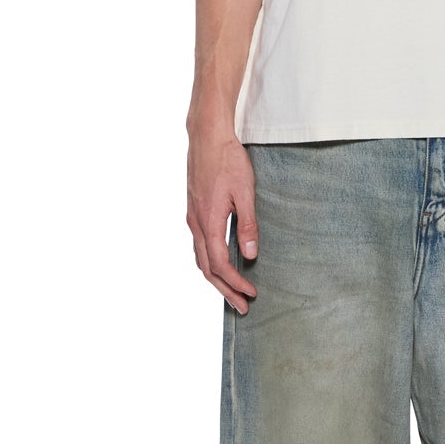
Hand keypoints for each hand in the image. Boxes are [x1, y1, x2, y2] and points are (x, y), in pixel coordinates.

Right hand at [187, 126, 259, 312]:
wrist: (206, 136)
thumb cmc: (227, 161)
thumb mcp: (245, 193)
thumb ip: (247, 225)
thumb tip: (249, 255)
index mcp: (208, 222)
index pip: (220, 265)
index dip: (235, 283)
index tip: (252, 294)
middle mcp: (195, 224)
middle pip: (206, 268)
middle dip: (224, 290)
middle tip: (241, 307)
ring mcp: (192, 217)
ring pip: (200, 258)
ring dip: (216, 279)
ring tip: (232, 292)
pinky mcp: (194, 210)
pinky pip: (199, 245)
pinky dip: (210, 262)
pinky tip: (221, 263)